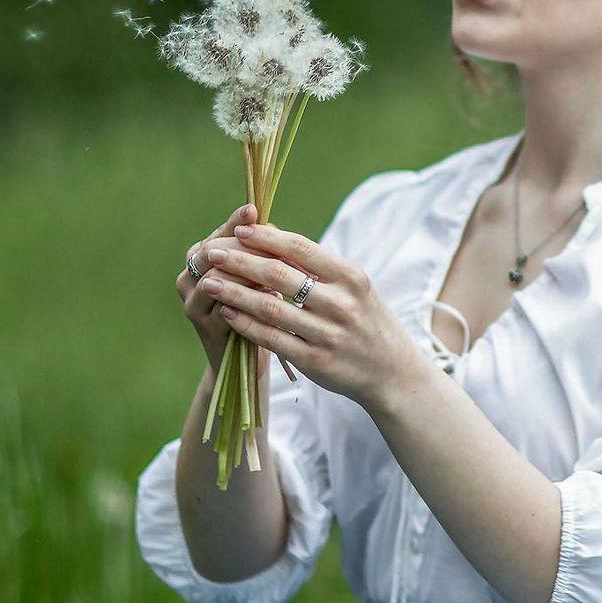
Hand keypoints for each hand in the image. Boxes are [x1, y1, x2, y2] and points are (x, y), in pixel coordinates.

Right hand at [177, 204, 290, 379]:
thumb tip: (271, 227)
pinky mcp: (205, 327)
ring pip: (213, 278)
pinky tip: (270, 294)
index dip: (235, 222)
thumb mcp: (259, 274)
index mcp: (198, 258)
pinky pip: (223, 306)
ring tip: (273, 268)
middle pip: (210, 252)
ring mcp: (192, 304)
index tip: (253, 210)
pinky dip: (246, 297)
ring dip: (244, 272)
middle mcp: (187, 278)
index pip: (217, 233)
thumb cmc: (257, 307)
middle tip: (268, 240)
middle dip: (240, 245)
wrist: (246, 357)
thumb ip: (260, 251)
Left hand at [197, 220, 424, 409]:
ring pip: (270, 308)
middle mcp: (341, 303)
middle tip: (211, 253)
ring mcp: (328, 334)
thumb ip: (316, 267)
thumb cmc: (366, 321)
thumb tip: (269, 238)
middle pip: (279, 275)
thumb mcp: (353, 288)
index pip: (299, 248)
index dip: (265, 238)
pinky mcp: (315, 361)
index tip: (238, 230)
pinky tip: (227, 313)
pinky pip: (272, 339)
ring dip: (234, 293)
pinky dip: (245, 324)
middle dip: (239, 262)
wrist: (392, 372)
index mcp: (350, 277)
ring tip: (208, 282)